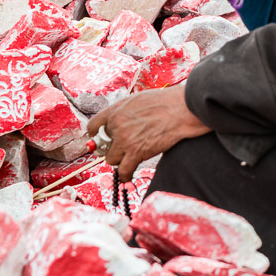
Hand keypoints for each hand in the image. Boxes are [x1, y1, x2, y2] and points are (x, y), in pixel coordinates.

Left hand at [87, 86, 210, 180]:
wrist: (182, 109)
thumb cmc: (166, 102)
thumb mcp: (140, 100)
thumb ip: (126, 111)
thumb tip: (122, 120)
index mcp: (116, 110)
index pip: (94, 124)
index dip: (96, 134)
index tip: (100, 138)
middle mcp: (116, 124)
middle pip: (103, 145)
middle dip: (113, 147)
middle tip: (124, 147)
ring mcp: (125, 140)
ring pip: (111, 159)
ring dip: (120, 160)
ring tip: (131, 157)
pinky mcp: (136, 153)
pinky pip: (123, 171)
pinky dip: (126, 175)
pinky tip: (129, 174)